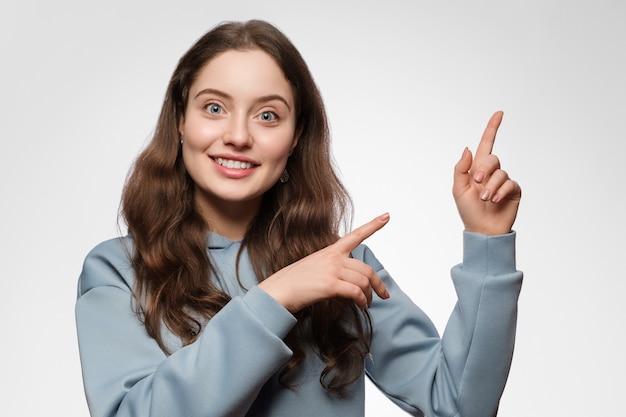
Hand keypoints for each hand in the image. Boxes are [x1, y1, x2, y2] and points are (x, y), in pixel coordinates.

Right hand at [258, 214, 390, 312]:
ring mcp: (331, 270)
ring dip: (369, 296)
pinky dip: (362, 301)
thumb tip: (349, 282)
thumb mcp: (314, 267)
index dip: (373, 225)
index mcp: (330, 251)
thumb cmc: (293, 283)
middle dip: (378, 284)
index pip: (355, 235)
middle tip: (383, 295)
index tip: (386, 216)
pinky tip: (361, 306)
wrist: (277, 291)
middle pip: (366, 269)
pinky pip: (356, 292)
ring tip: (366, 304)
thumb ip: (333, 269)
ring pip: (363, 282)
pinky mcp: (330, 284)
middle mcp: (333, 257)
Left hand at [453, 111, 521, 234]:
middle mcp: (491, 172)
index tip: (499, 113)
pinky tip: (494, 201)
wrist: (482, 229)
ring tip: (485, 199)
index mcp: (476, 169)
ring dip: (490, 186)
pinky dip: (500, 191)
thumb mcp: (458, 189)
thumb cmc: (468, 210)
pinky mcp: (513, 190)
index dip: (492, 128)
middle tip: (477, 182)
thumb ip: (461, 168)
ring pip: (500, 173)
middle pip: (492, 158)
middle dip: (484, 169)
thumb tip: (468, 148)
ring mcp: (503, 181)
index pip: (485, 144)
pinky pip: (510, 183)